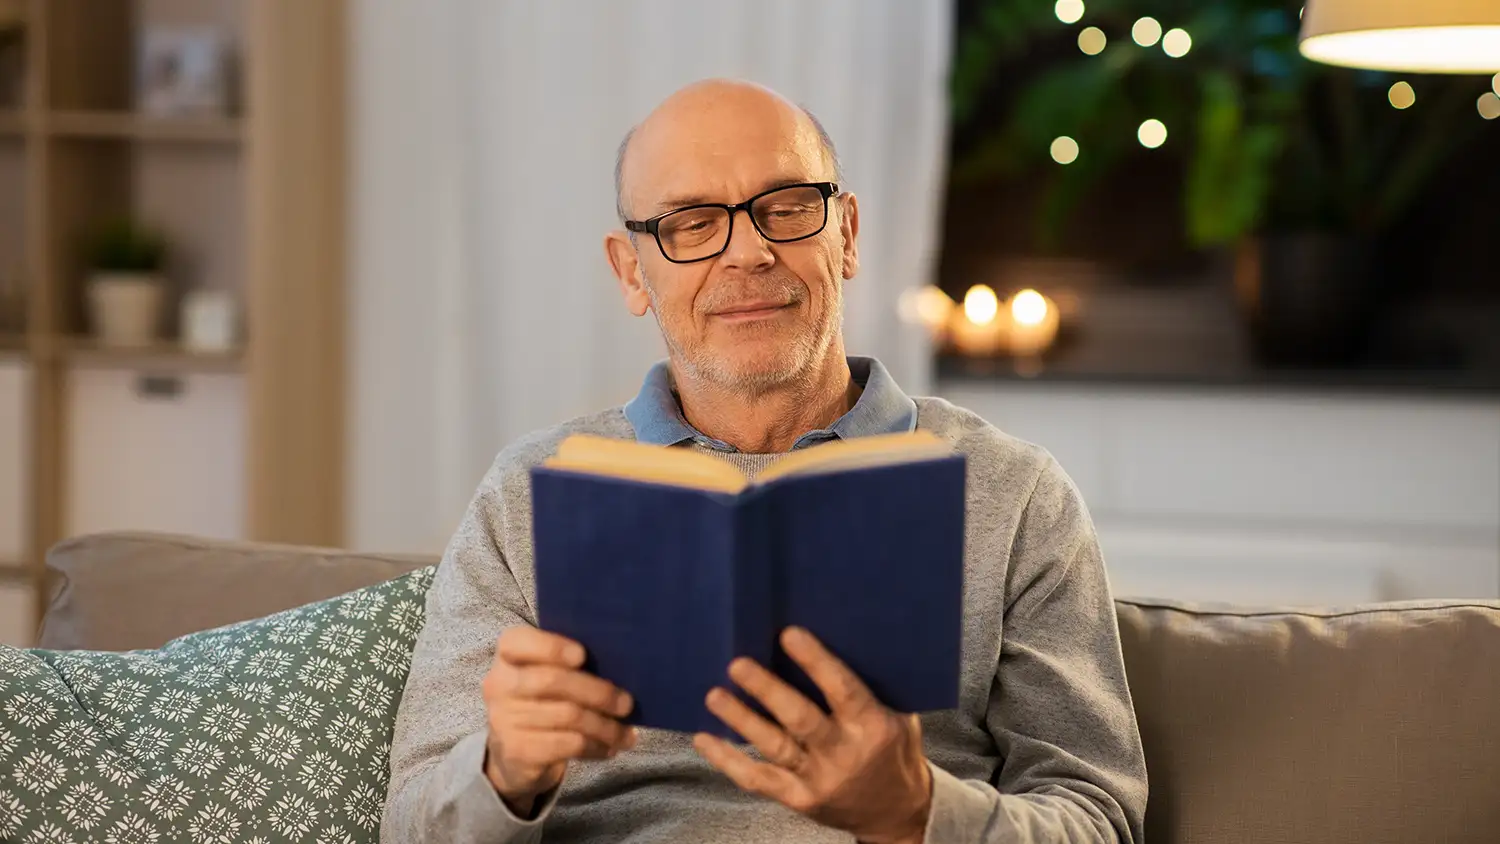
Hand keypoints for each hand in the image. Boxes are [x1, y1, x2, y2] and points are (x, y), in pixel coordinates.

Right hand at [481, 627, 636, 815]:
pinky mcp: (517, 751)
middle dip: (598, 692)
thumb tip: (623, 666)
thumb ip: (570, 664)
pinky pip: (567, 744)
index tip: (582, 655)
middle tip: (627, 704)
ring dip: (605, 726)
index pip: (517, 641)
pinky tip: (609, 748)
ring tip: (626, 734)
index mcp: (507, 655)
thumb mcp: (547, 675)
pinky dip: (595, 746)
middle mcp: (498, 684)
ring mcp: (504, 719)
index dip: (552, 647)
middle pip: (552, 681)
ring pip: (568, 716)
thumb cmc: (542, 702)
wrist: (513, 755)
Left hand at [692, 627, 932, 843]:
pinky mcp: (799, 799)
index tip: (789, 634)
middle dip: (767, 690)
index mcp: (872, 727)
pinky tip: (705, 739)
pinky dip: (728, 760)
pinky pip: (758, 779)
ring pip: (774, 747)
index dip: (815, 662)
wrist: (897, 813)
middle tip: (738, 664)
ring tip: (714, 695)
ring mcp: (819, 780)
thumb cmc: (894, 750)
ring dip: (741, 720)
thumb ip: (871, 686)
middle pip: (800, 719)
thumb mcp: (899, 715)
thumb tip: (839, 634)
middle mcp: (844, 754)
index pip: (842, 690)